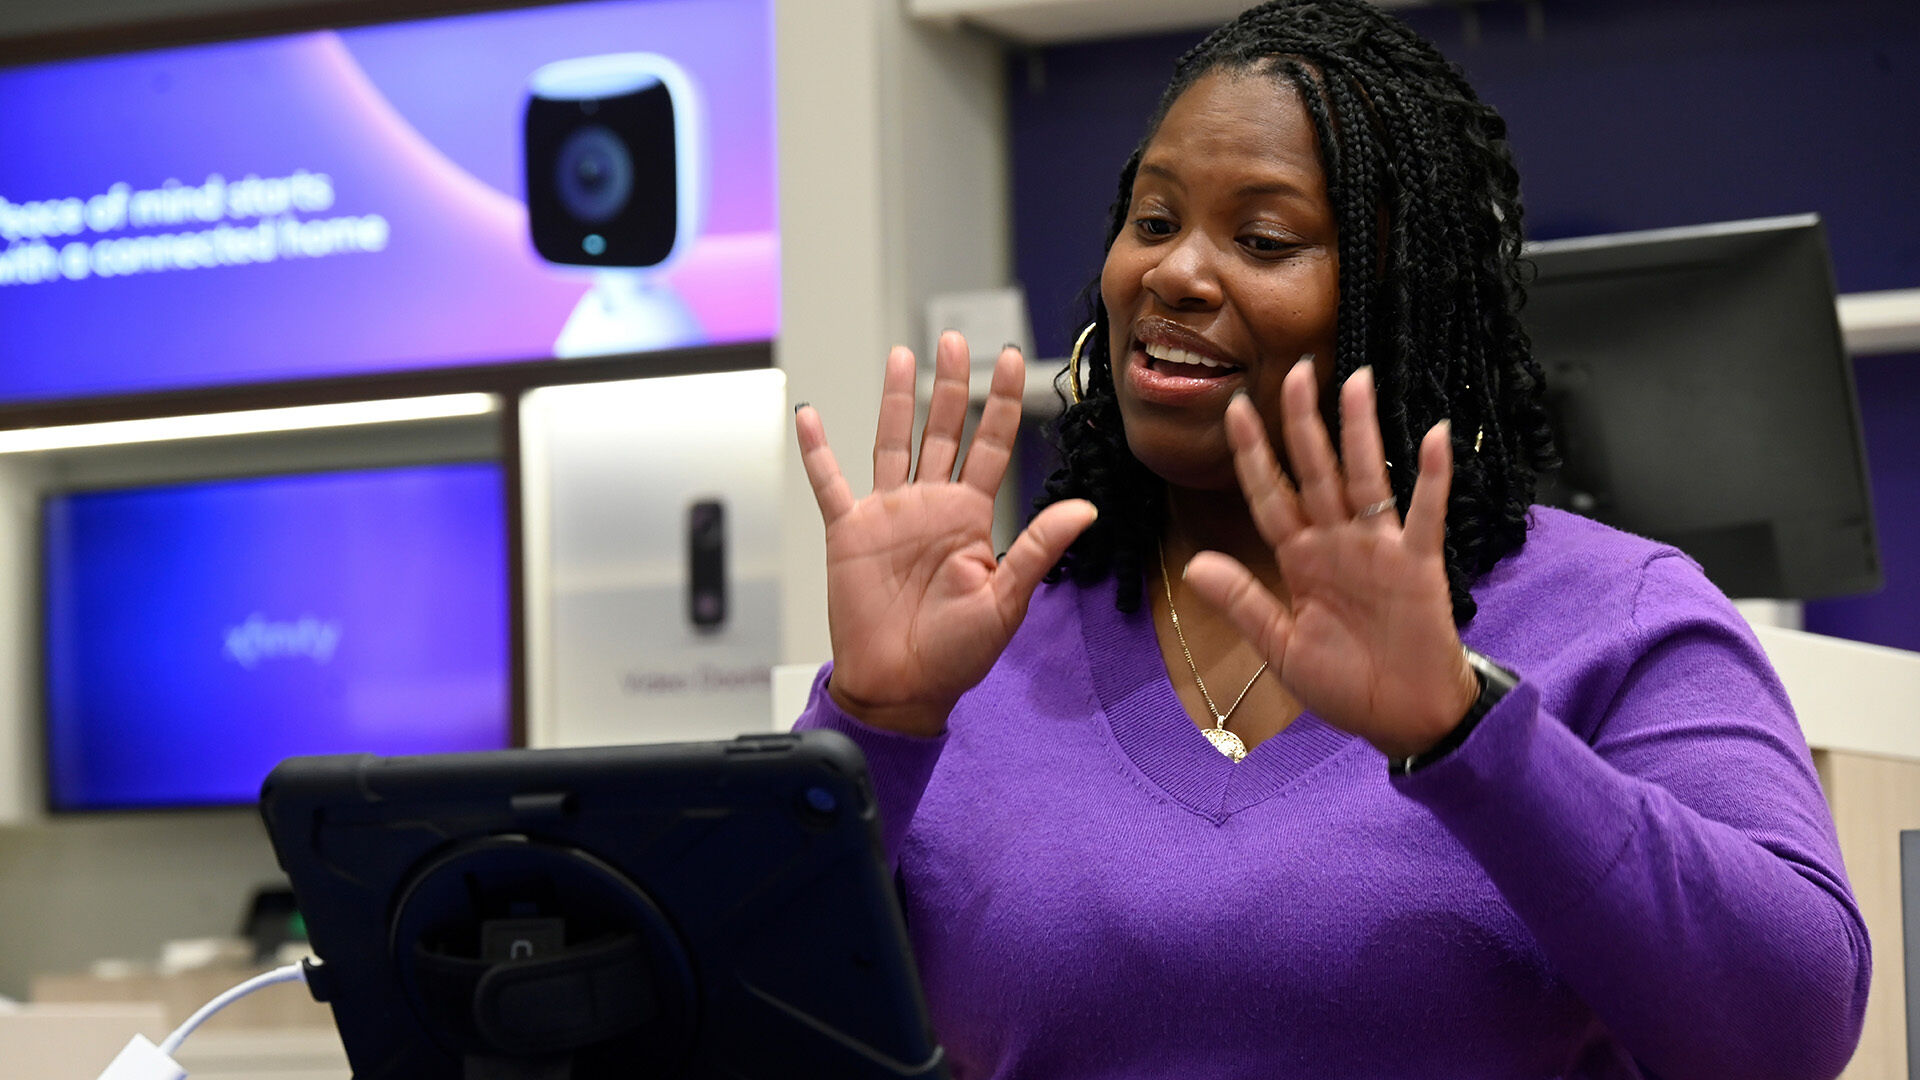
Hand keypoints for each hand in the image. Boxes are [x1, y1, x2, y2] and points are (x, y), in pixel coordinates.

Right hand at [795, 331, 1097, 736]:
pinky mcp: (849, 533)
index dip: (1002, 403)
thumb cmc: (956, 656)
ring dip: (897, 400)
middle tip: (958, 340)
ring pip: (893, 442)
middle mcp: (931, 507)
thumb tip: (1083, 509)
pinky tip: (810, 416)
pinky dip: (818, 450)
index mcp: (971, 519)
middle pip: (943, 430)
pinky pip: (830, 483)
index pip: (992, 446)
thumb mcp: (1006, 601)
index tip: (1013, 360)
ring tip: (903, 356)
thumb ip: (1036, 548)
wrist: (901, 688)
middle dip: (952, 385)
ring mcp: (889, 515)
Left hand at [1181, 361, 1477, 758]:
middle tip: (1295, 371)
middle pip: (1315, 470)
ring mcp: (1379, 549)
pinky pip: (1425, 513)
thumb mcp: (1281, 650)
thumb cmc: (1345, 684)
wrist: (1404, 719)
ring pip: (1366, 477)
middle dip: (1302, 422)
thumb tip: (1193, 564)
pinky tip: (1435, 435)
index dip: (1252, 455)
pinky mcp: (1419, 565)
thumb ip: (1244, 603)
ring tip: (1355, 381)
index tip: (1232, 410)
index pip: (1271, 495)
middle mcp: (1337, 543)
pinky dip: (1432, 476)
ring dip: (1360, 430)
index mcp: (1300, 560)